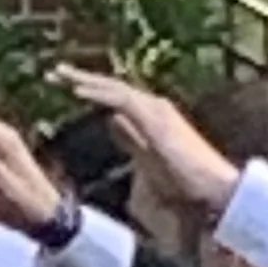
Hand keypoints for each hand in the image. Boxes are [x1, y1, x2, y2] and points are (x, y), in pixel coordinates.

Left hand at [52, 66, 239, 215]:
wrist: (213, 193)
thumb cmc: (184, 186)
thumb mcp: (146, 159)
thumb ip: (129, 140)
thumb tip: (112, 122)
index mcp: (149, 120)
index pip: (115, 100)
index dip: (91, 92)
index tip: (66, 88)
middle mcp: (153, 110)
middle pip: (112, 89)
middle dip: (82, 80)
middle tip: (54, 73)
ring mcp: (156, 112)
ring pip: (114, 89)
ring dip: (85, 81)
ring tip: (58, 75)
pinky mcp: (155, 120)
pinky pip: (122, 100)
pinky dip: (99, 93)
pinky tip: (77, 91)